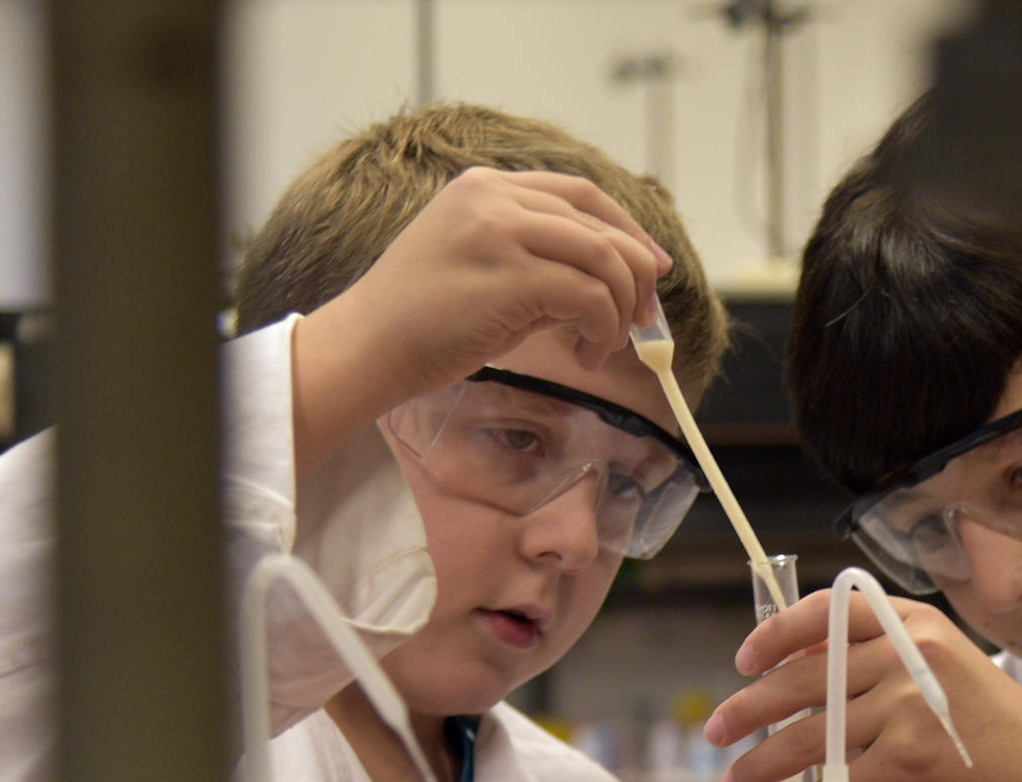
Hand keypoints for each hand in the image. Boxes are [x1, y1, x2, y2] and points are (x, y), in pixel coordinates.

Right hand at [290, 168, 672, 472]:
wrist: (367, 346)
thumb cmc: (422, 319)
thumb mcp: (482, 266)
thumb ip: (538, 259)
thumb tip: (612, 282)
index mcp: (486, 186)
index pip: (581, 193)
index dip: (628, 230)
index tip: (654, 266)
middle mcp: (495, 198)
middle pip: (601, 225)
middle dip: (636, 275)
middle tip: (641, 320)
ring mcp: (501, 232)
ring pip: (604, 260)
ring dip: (620, 309)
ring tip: (605, 344)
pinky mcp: (509, 275)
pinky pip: (590, 297)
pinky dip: (602, 331)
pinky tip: (586, 355)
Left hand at [704, 590, 1021, 781]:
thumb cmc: (997, 731)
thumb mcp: (947, 669)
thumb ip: (885, 662)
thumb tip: (801, 675)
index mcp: (915, 623)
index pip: (828, 612)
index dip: (775, 635)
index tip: (743, 662)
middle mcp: (910, 654)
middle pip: (804, 677)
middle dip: (748, 708)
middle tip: (715, 731)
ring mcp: (911, 705)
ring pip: (810, 735)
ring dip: (759, 765)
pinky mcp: (911, 759)